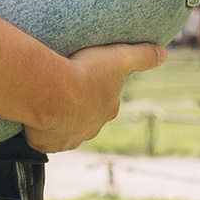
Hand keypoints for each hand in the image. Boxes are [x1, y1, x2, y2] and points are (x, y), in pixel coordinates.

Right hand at [24, 40, 165, 153]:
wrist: (51, 92)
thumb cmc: (85, 72)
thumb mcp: (120, 57)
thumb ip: (143, 56)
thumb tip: (164, 54)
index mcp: (108, 109)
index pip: (106, 100)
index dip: (96, 88)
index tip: (85, 76)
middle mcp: (91, 129)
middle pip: (85, 116)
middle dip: (77, 106)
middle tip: (63, 88)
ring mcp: (69, 139)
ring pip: (65, 128)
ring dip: (58, 118)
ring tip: (46, 100)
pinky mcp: (47, 144)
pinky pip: (43, 138)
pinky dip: (40, 130)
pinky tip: (34, 115)